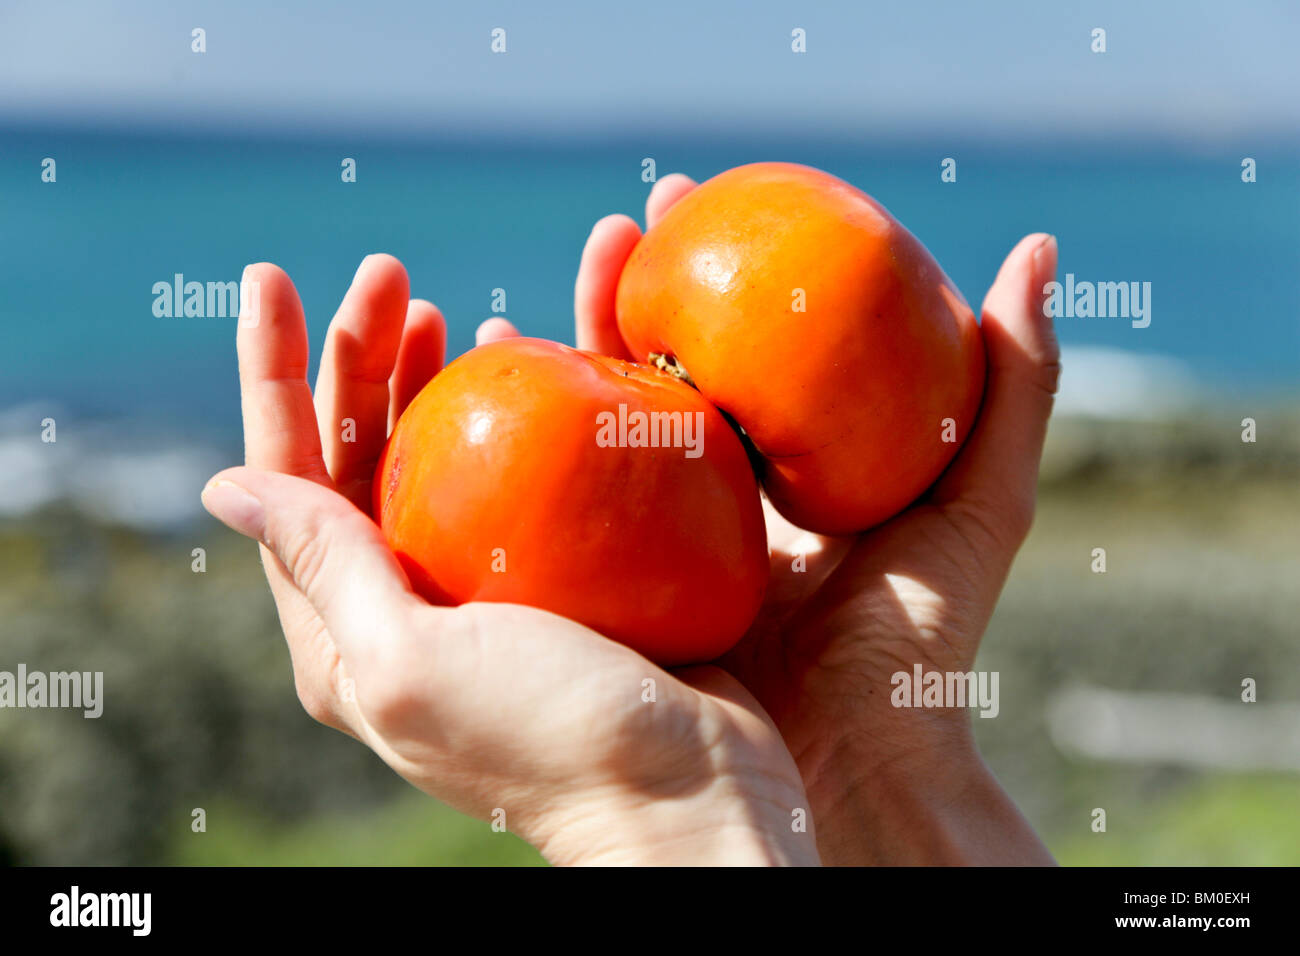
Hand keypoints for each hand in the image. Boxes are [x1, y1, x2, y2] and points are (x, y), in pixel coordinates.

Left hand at [203, 255, 819, 865]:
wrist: (690, 794)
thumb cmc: (548, 741)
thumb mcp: (410, 662)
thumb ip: (324, 568)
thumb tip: (223, 488)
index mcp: (346, 633)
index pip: (284, 479)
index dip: (270, 375)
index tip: (271, 277)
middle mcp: (404, 606)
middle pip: (358, 455)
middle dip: (356, 357)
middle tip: (391, 273)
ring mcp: (483, 588)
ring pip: (435, 456)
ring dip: (428, 376)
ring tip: (442, 309)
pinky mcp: (557, 574)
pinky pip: (517, 471)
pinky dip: (511, 409)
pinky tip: (524, 358)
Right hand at [543, 175, 1059, 864]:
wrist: (857, 764)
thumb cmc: (925, 639)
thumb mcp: (983, 500)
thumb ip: (1016, 384)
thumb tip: (1033, 246)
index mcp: (794, 465)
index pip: (741, 340)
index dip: (714, 266)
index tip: (683, 199)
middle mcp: (724, 493)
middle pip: (664, 368)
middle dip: (629, 290)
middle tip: (619, 227)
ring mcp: (666, 540)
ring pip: (607, 426)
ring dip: (569, 351)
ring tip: (538, 292)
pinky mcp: (625, 588)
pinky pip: (569, 508)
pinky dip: (533, 449)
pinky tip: (495, 393)